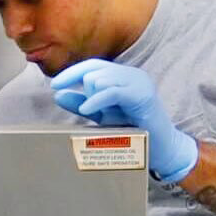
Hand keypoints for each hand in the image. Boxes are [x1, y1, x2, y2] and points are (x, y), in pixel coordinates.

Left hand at [49, 59, 199, 182]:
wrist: (161, 150)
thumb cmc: (132, 133)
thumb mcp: (102, 116)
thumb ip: (81, 104)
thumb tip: (58, 95)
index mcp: (122, 76)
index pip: (92, 65)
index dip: (71, 73)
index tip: (54, 85)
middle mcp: (131, 74)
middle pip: (94, 70)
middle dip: (85, 90)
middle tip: (90, 110)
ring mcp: (138, 82)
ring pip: (100, 79)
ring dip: (94, 98)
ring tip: (104, 116)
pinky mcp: (142, 95)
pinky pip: (112, 92)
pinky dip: (96, 101)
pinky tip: (87, 110)